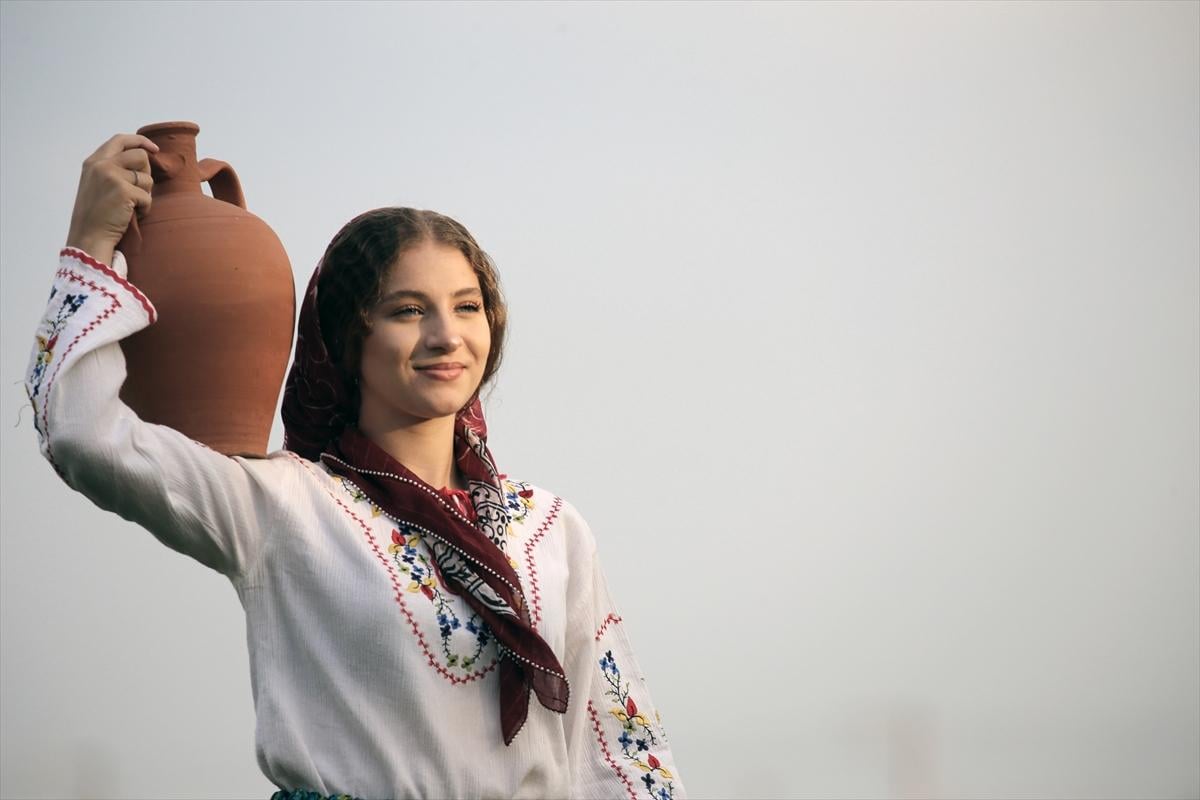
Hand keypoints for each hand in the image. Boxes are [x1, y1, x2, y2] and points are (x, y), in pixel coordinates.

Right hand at [65, 133, 158, 266]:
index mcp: (93, 162)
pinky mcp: (124, 190)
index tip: (154, 148)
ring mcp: (112, 176)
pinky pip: (148, 196)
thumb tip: (142, 159)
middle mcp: (101, 164)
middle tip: (140, 190)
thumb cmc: (96, 216)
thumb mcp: (97, 184)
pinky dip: (145, 208)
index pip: (119, 140)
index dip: (140, 141)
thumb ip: (112, 169)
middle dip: (146, 173)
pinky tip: (132, 215)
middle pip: (140, 155)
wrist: (89, 237)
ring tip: (131, 206)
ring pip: (147, 177)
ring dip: (145, 193)